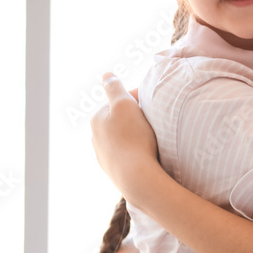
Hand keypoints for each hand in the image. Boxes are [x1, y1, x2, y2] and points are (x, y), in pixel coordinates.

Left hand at [90, 73, 159, 198]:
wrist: (137, 177)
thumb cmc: (133, 138)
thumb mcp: (125, 105)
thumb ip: (115, 88)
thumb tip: (106, 75)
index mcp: (97, 118)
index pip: (121, 101)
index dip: (140, 100)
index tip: (155, 105)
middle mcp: (96, 136)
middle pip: (121, 119)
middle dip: (137, 117)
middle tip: (156, 121)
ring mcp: (103, 155)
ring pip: (123, 137)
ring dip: (136, 134)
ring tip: (153, 139)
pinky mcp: (114, 170)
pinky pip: (126, 154)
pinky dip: (135, 151)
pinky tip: (147, 153)